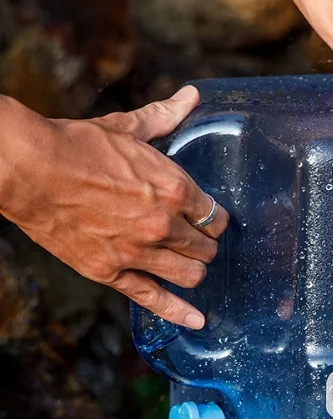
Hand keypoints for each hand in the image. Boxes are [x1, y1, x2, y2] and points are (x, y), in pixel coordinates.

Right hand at [0, 87, 227, 327]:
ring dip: (194, 269)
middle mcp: (164, 224)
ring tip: (189, 264)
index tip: (208, 216)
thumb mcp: (128, 128)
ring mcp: (138, 251)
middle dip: (205, 243)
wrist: (29, 169)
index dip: (214, 217)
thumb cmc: (78, 145)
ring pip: (191, 274)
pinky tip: (196, 321)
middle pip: (207, 247)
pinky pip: (153, 299)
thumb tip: (189, 97)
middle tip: (197, 239)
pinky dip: (178, 312)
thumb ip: (164, 117)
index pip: (216, 215)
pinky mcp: (110, 271)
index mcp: (176, 188)